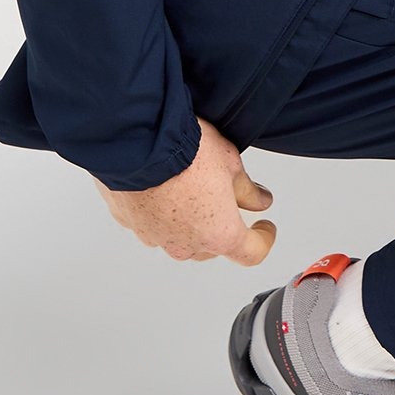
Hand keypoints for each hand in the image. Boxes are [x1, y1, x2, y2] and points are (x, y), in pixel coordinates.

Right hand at [92, 116, 276, 262]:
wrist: (139, 141)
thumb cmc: (187, 152)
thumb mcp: (231, 164)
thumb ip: (247, 190)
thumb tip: (259, 201)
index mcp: (220, 235)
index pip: (251, 253)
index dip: (263, 238)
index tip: (263, 227)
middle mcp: (187, 245)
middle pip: (213, 244)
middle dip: (221, 223)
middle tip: (223, 192)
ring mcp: (156, 238)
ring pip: (180, 236)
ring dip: (188, 219)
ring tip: (189, 183)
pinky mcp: (131, 225)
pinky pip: (152, 223)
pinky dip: (160, 210)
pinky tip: (162, 184)